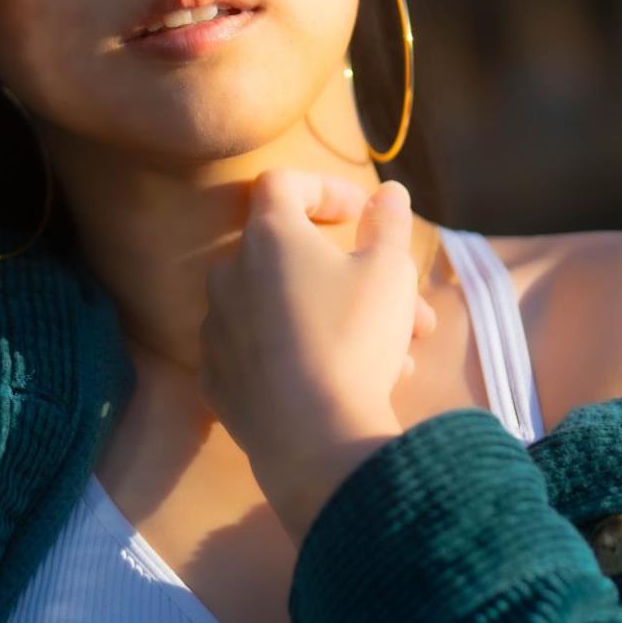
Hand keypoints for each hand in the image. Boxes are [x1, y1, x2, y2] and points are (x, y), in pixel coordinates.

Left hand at [199, 171, 436, 540]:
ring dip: (335, 322)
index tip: (361, 213)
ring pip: (284, 311)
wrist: (313, 438)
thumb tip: (389, 194)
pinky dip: (299, 357)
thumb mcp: (390, 273)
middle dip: (351, 276)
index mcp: (268, 237)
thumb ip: (389, 225)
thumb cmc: (354, 339)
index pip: (283, 184)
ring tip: (395, 358)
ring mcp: (217, 330)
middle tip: (405, 308)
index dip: (324, 188)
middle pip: (291, 257)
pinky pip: (262, 355)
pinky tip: (342, 384)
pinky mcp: (216, 380)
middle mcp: (230, 275)